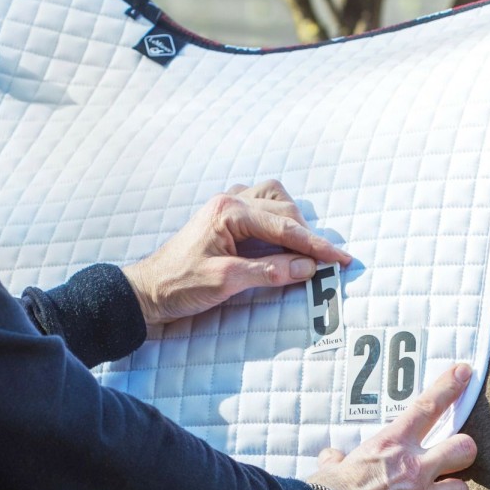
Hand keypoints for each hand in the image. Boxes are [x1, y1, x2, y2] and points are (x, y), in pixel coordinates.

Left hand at [122, 180, 350, 326]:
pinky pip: (260, 205)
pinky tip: (281, 239)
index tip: (342, 259)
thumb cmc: (179, 285)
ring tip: (305, 249)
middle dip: (308, 236)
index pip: (284, 227)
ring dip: (293, 221)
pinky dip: (277, 219)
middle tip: (327, 263)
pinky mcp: (224, 217)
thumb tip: (308, 268)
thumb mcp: (226, 282)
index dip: (317, 245)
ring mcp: (226, 205)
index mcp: (229, 211)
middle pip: (284, 210)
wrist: (147, 290)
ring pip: (274, 199)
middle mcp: (230, 200)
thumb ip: (269, 272)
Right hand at [310, 364, 476, 489]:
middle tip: (453, 459)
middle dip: (463, 452)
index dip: (449, 386)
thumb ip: (338, 459)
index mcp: (390, 444)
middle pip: (464, 449)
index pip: (427, 407)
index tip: (465, 372)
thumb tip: (333, 457)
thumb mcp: (332, 467)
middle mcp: (413, 468)